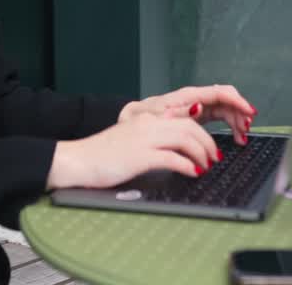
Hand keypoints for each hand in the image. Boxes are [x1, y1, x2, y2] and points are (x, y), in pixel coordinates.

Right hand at [46, 113, 220, 189]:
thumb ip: (151, 140)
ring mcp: (144, 139)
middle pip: (190, 128)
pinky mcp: (140, 156)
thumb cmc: (102, 154)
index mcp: (146, 119)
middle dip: (207, 143)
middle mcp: (148, 125)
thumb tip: (174, 150)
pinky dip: (187, 166)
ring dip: (201, 154)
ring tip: (206, 166)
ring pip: (185, 139)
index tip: (209, 147)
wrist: (78, 160)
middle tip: (214, 158)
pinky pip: (172, 158)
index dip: (202, 134)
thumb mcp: (130, 140)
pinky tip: (192, 173)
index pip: (184, 120)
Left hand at [118, 84, 256, 144]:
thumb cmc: (142, 118)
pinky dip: (231, 126)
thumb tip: (199, 106)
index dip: (237, 101)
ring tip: (242, 138)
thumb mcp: (157, 118)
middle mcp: (195, 99)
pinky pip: (221, 117)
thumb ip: (179, 113)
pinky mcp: (198, 116)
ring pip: (226, 109)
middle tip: (246, 130)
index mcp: (187, 96)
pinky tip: (236, 137)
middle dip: (240, 113)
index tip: (249, 112)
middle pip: (227, 100)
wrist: (130, 123)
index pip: (219, 93)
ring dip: (238, 121)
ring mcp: (197, 107)